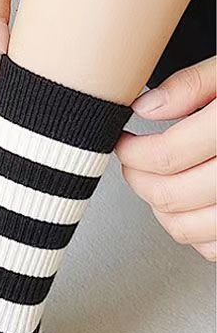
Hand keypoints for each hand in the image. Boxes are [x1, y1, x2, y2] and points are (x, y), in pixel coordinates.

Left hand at [115, 57, 216, 260]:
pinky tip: (190, 203)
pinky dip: (193, 230)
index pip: (165, 156)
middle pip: (169, 194)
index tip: (124, 143)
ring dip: (159, 207)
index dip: (131, 151)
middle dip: (138, 178)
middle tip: (133, 161)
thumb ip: (191, 85)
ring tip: (156, 181)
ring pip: (185, 227)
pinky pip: (212, 247)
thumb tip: (146, 107)